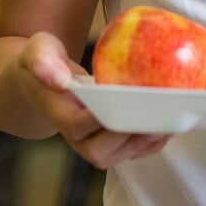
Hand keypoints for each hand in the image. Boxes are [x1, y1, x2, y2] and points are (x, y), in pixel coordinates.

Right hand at [17, 32, 170, 169]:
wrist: (43, 80)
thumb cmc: (43, 61)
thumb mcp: (37, 51)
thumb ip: (42, 60)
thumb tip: (58, 77)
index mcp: (57, 114)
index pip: (78, 126)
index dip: (101, 121)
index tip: (125, 105)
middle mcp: (74, 136)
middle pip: (101, 150)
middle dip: (129, 137)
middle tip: (154, 118)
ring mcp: (91, 142)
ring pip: (119, 154)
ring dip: (144, 142)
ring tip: (168, 123)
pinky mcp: (108, 141)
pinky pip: (131, 150)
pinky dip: (151, 142)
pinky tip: (168, 126)